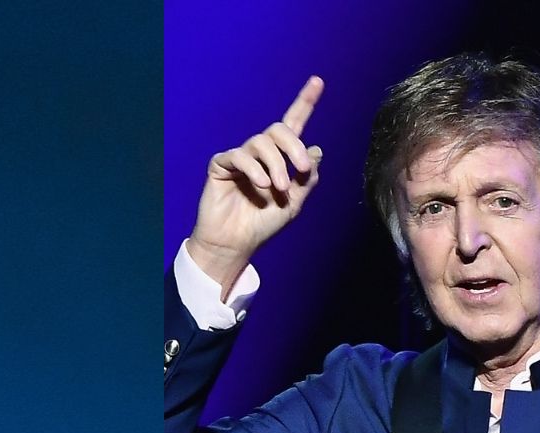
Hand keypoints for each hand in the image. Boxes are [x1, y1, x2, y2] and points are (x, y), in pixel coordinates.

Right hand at [186, 76, 324, 294]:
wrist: (236, 243)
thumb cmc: (262, 224)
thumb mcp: (294, 203)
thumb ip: (307, 178)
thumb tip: (316, 150)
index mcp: (279, 158)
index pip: (293, 125)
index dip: (305, 102)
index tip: (318, 81)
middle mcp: (259, 153)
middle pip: (280, 130)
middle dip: (294, 147)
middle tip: (301, 171)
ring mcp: (240, 157)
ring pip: (261, 142)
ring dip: (275, 165)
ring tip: (277, 189)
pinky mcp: (221, 165)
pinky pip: (240, 156)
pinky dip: (254, 170)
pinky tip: (261, 186)